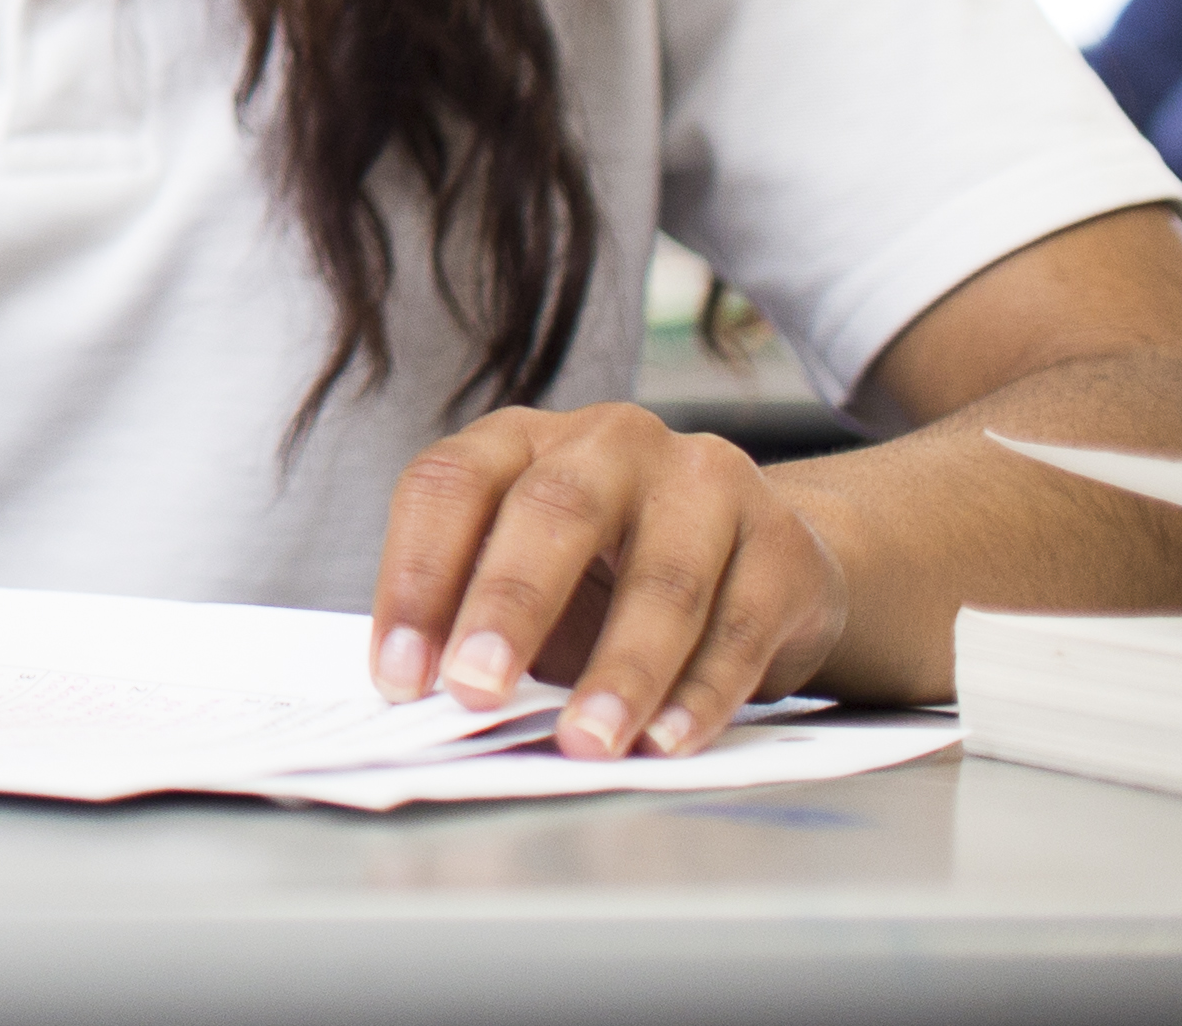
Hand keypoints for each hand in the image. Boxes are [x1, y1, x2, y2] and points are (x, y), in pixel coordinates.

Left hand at [371, 400, 845, 756]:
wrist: (765, 559)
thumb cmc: (613, 575)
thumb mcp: (537, 580)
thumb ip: (482, 621)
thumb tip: (428, 700)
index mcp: (522, 439)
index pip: (448, 486)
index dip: (415, 577)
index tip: (398, 676)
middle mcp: (610, 441)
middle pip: (552, 513)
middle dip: (508, 608)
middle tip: (474, 692)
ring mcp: (705, 483)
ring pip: (659, 581)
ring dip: (619, 672)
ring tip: (585, 742)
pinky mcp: (782, 545)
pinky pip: (738, 627)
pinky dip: (700, 695)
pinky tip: (668, 740)